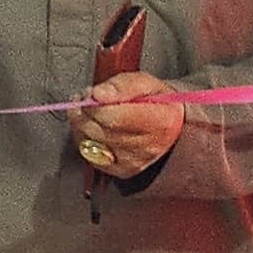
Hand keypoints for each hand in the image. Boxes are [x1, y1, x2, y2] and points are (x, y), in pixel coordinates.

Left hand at [67, 69, 184, 182]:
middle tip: (87, 98)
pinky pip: (89, 154)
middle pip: (99, 131)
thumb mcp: (145, 82)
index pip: (115, 118)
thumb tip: (98, 94)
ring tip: (91, 111)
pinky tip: (94, 127)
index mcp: (160, 122)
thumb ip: (121, 85)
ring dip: (82, 124)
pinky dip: (85, 138)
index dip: (96, 105)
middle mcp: (148, 147)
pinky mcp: (122, 170)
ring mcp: (134, 162)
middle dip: (85, 112)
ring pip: (90, 142)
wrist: (170, 124)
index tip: (92, 93)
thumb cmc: (157, 102)